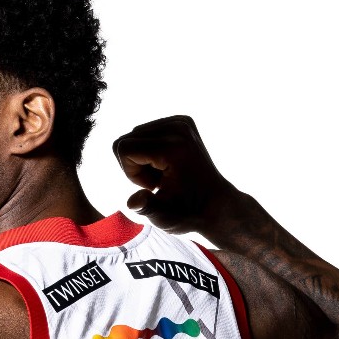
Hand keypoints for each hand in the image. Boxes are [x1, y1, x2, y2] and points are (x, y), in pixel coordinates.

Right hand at [112, 114, 236, 236]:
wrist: (215, 203)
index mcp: (173, 148)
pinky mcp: (181, 121)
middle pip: (127, 139)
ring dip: (142, 158)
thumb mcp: (165, 218)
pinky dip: (150, 149)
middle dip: (136, 165)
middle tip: (159, 182)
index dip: (130, 172)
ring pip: (136, 134)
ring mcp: (181, 122)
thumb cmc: (188, 213)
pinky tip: (166, 165)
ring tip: (164, 175)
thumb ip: (147, 208)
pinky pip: (148, 130)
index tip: (152, 187)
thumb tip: (132, 203)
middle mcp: (178, 128)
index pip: (124, 148)